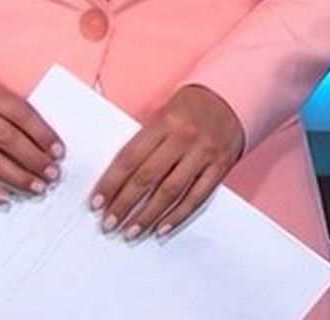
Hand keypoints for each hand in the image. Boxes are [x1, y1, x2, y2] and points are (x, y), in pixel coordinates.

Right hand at [0, 76, 62, 203]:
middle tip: (52, 175)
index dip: (42, 134)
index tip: (59, 152)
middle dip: (33, 159)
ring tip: (37, 187)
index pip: (21, 113)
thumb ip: (18, 115)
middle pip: (6, 138)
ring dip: (16, 177)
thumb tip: (49, 147)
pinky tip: (5, 197)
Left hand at [91, 85, 245, 240]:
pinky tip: (162, 229)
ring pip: (170, 192)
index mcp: (164, 122)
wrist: (233, 97)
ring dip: (147, 217)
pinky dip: (178, 216)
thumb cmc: (191, 108)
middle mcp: (184, 138)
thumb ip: (145, 143)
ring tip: (131, 232)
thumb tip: (117, 180)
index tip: (96, 203)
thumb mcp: (164, 114)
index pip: (129, 158)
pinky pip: (197, 197)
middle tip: (108, 224)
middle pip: (147, 178)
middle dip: (124, 205)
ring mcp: (204, 153)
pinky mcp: (220, 167)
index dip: (110, 183)